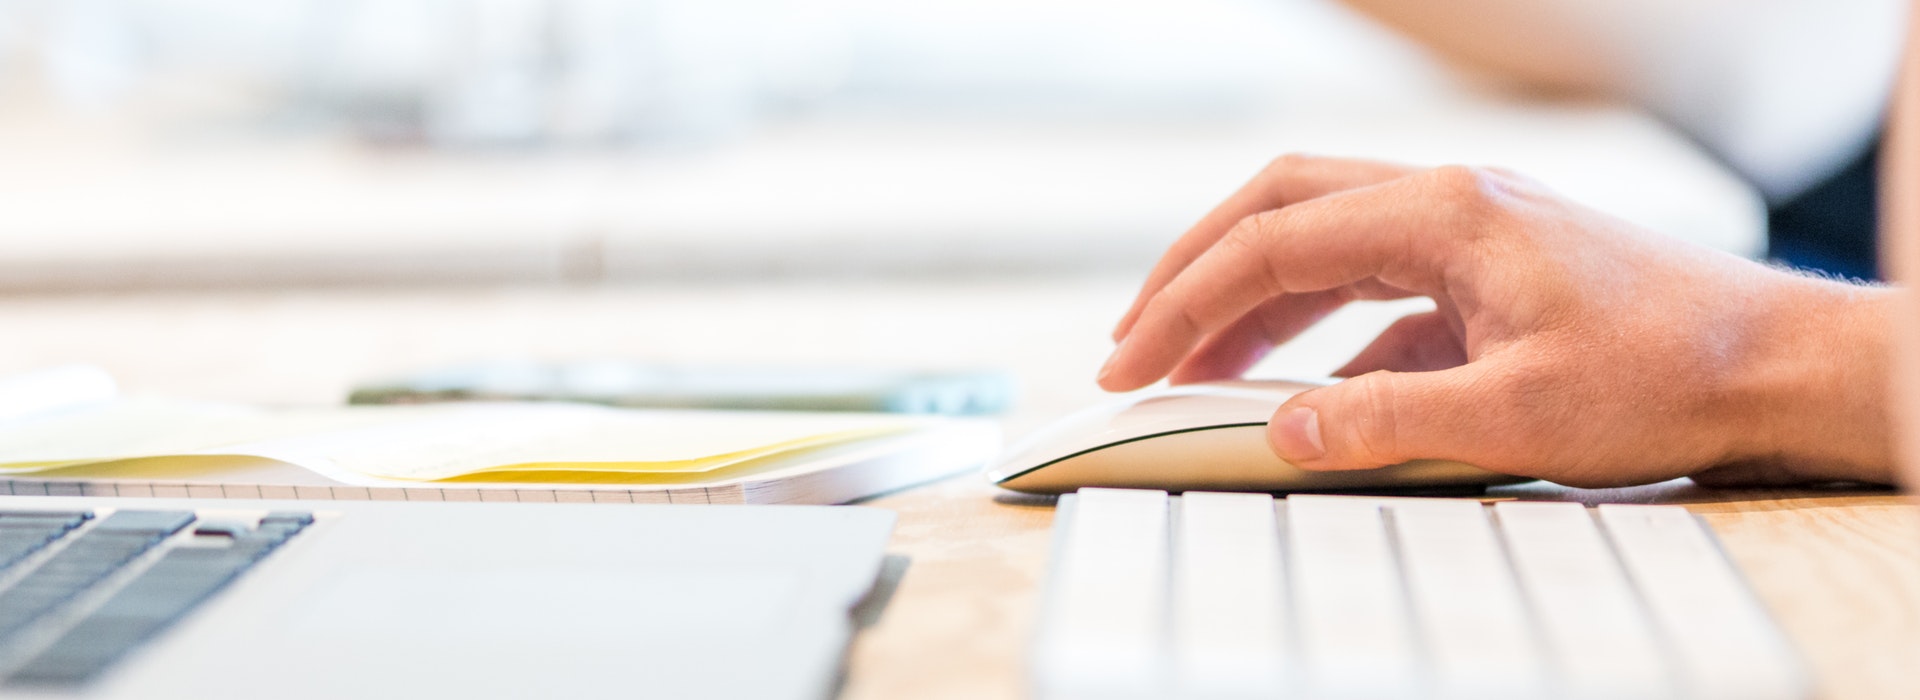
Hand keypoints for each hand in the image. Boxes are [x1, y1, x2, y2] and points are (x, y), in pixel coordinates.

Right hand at [1100, 155, 1895, 487]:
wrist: (1779, 364)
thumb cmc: (1668, 375)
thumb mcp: (1516, 416)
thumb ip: (1384, 421)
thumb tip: (1281, 430)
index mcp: (1443, 213)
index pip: (1272, 243)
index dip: (1186, 304)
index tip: (1130, 361)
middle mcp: (1446, 201)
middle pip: (1278, 208)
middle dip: (1194, 273)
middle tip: (1134, 341)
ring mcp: (1468, 230)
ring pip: (1321, 241)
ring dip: (1250, 300)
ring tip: (1192, 367)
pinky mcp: (1487, 271)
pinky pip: (1376, 289)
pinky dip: (1320, 334)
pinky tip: (1303, 393)